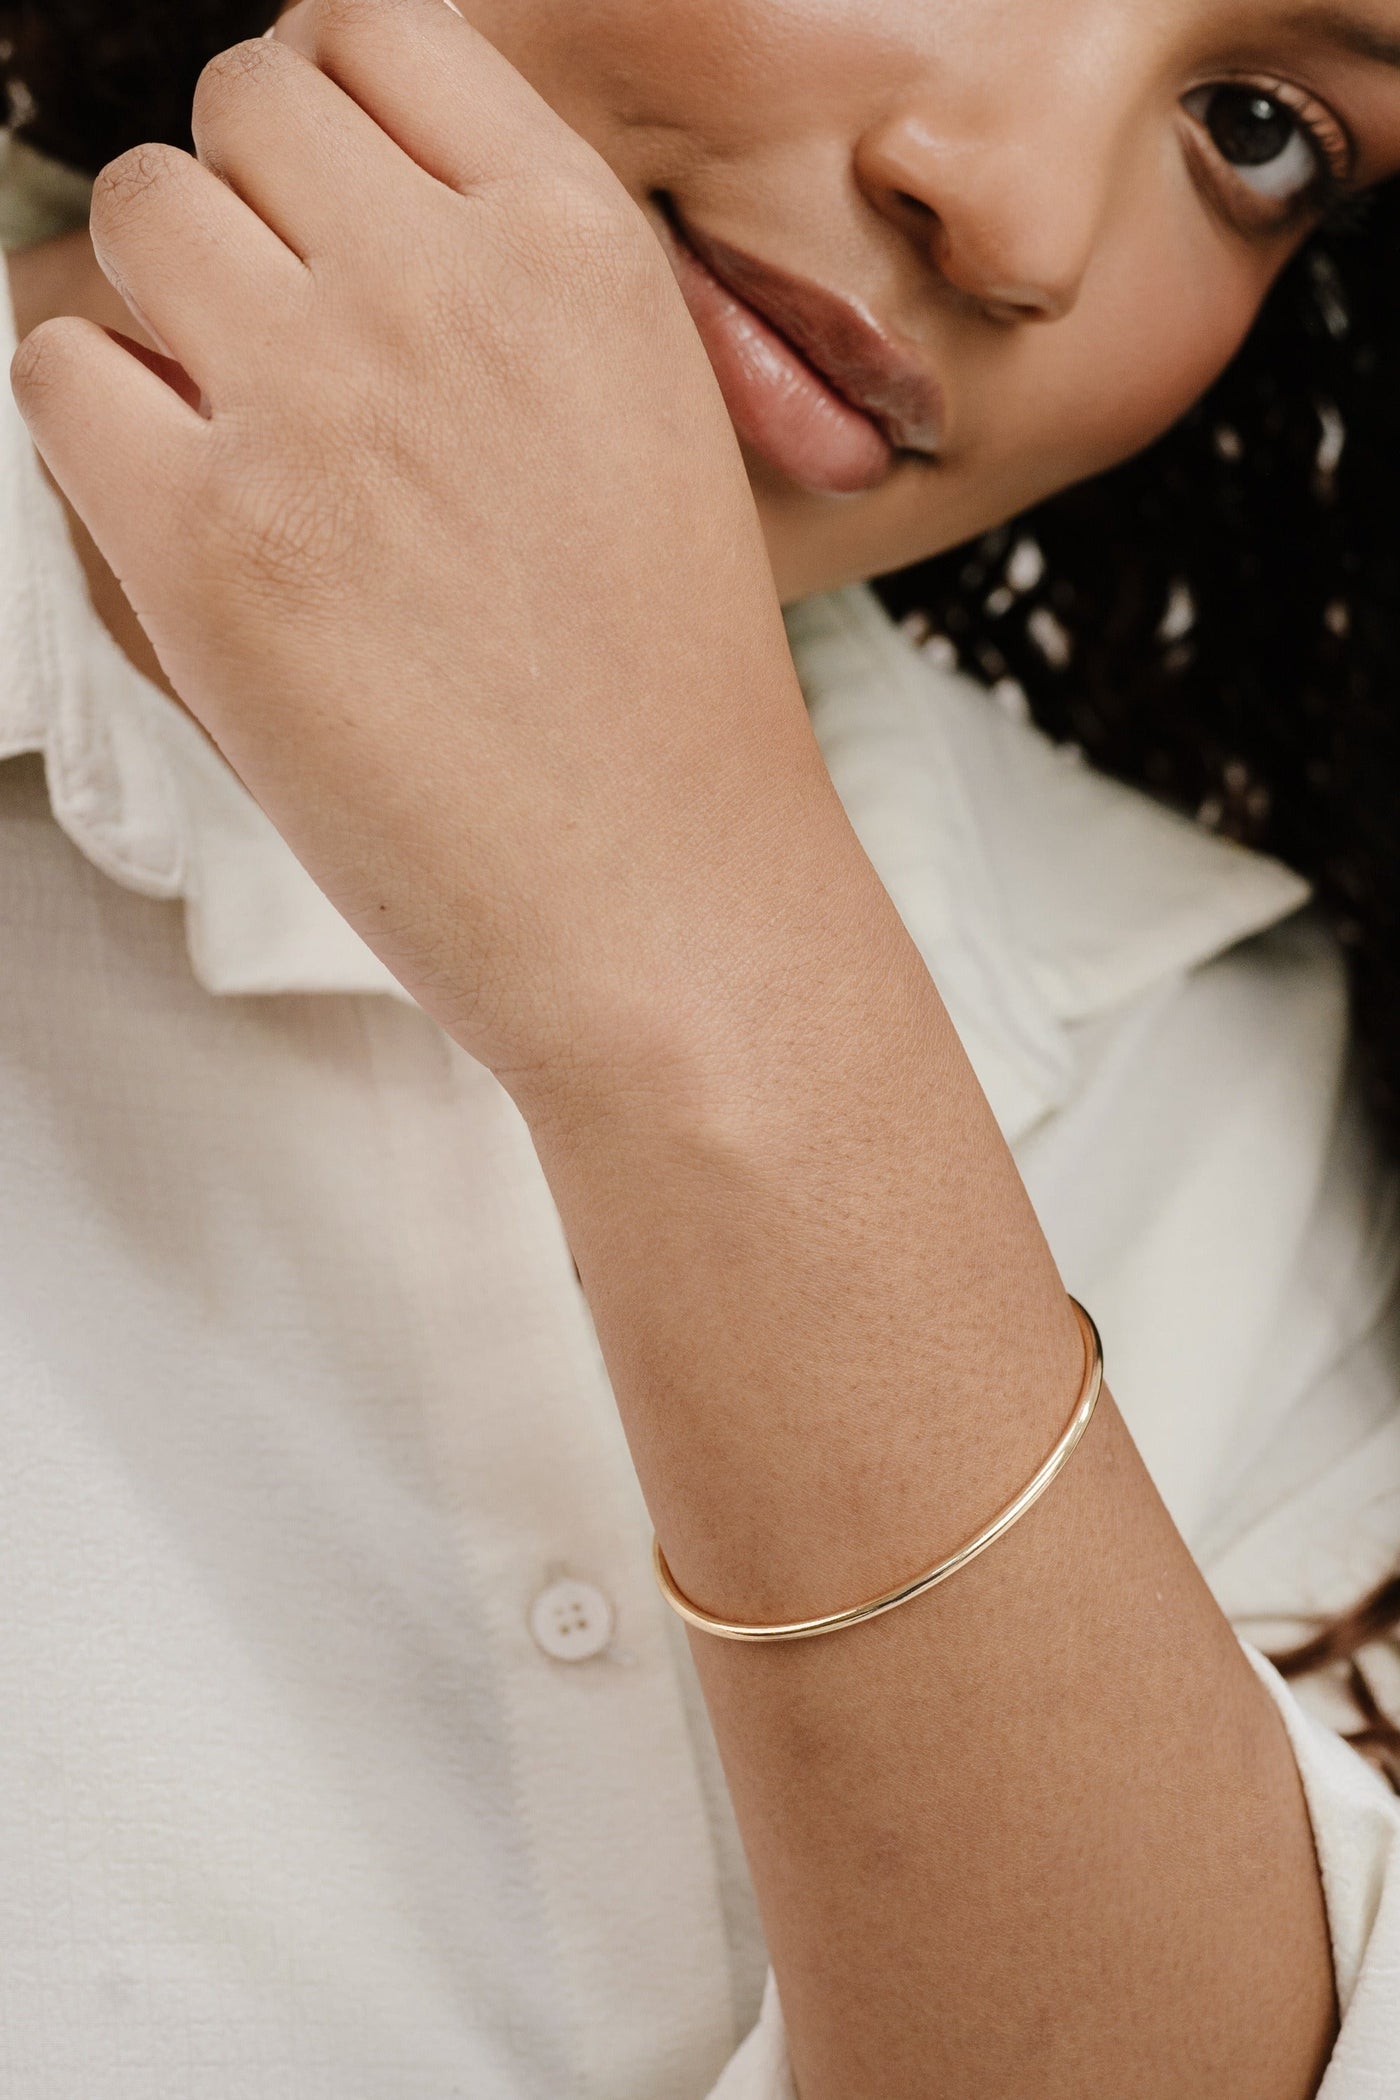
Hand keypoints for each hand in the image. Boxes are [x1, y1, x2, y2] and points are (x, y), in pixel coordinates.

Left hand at [11, 0, 840, 1098]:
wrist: (671, 904)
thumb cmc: (670, 709)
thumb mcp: (650, 433)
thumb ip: (513, 300)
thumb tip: (343, 225)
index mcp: (579, 250)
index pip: (377, 34)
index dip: (326, 121)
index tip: (321, 212)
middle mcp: (447, 289)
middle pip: (242, 106)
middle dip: (241, 206)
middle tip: (271, 337)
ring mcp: (319, 407)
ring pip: (140, 209)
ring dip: (157, 297)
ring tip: (224, 423)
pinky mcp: (208, 544)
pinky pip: (56, 362)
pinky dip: (94, 413)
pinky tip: (177, 501)